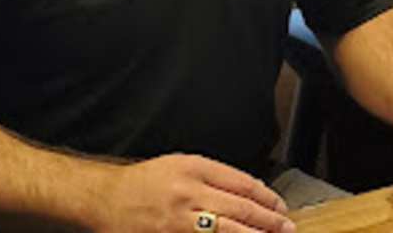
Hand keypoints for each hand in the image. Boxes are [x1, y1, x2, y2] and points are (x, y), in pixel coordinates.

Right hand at [99, 154, 294, 232]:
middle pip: (239, 208)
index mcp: (193, 168)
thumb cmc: (143, 184)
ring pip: (228, 231)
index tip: (279, 207)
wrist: (105, 200)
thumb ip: (211, 178)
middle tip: (287, 228)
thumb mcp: (178, 165)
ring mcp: (180, 220)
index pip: (241, 182)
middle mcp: (189, 192)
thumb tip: (247, 194)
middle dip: (268, 221)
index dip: (266, 197)